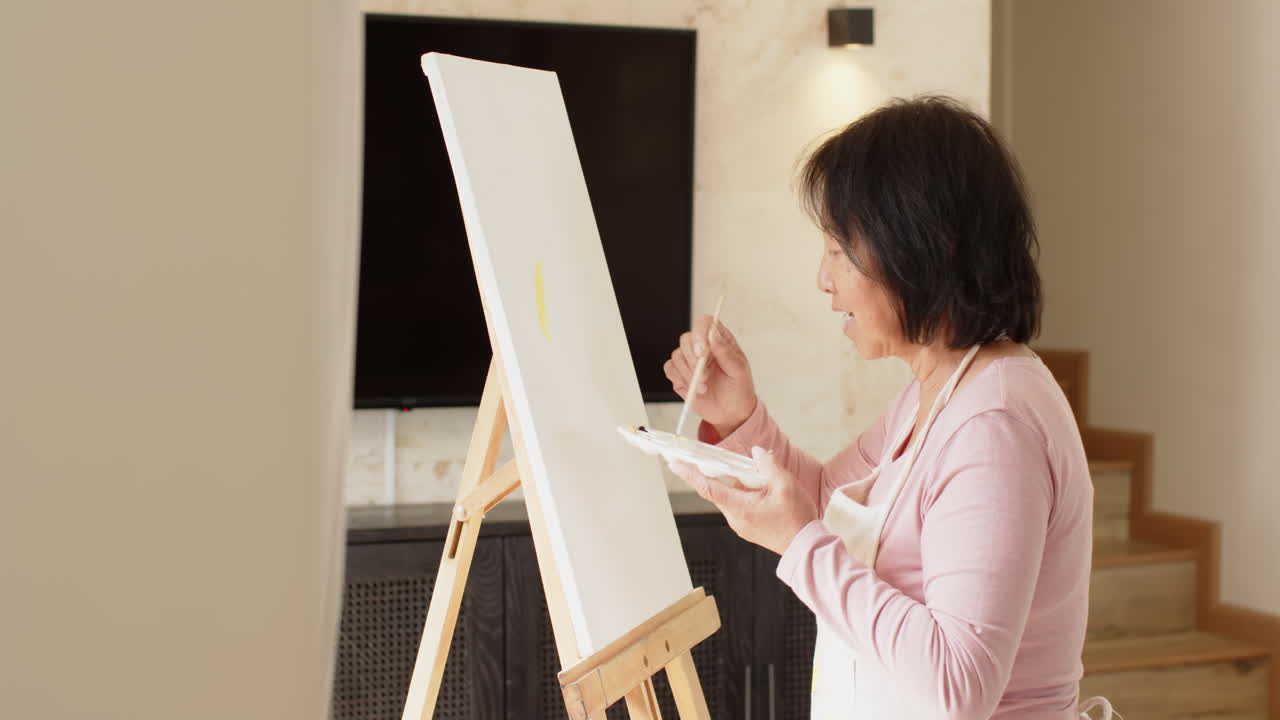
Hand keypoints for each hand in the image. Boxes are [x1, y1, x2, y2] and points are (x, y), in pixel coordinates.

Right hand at [663, 315, 756, 436]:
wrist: (730, 412)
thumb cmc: (738, 389)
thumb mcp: (739, 370)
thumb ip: (726, 351)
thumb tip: (713, 334)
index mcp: (719, 340)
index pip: (705, 323)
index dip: (700, 332)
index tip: (702, 351)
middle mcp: (702, 347)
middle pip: (686, 339)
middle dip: (693, 360)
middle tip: (705, 376)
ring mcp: (689, 359)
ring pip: (677, 355)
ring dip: (689, 374)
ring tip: (703, 387)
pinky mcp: (679, 373)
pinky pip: (670, 368)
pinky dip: (680, 379)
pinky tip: (693, 387)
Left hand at [667, 447, 817, 555]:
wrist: (806, 548)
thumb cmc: (797, 520)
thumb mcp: (785, 485)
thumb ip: (768, 465)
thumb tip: (756, 453)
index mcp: (739, 508)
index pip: (707, 487)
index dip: (689, 473)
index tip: (674, 462)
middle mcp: (735, 518)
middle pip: (718, 490)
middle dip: (719, 473)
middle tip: (720, 458)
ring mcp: (741, 524)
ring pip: (731, 496)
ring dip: (738, 483)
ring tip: (759, 476)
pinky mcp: (749, 526)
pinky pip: (740, 504)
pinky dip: (745, 492)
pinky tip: (762, 487)